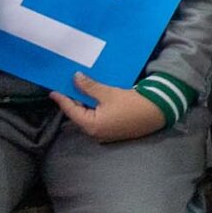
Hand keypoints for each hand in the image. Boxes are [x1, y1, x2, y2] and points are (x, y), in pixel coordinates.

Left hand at [50, 74, 165, 141]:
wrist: (159, 112)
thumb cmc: (132, 104)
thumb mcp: (108, 93)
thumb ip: (89, 87)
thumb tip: (75, 78)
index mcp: (91, 126)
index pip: (71, 111)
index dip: (62, 99)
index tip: (52, 91)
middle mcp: (96, 133)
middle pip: (79, 115)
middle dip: (74, 101)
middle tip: (67, 88)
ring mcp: (105, 134)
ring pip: (88, 117)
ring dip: (85, 105)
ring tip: (80, 91)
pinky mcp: (114, 131)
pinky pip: (98, 119)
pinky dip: (94, 109)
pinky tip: (94, 99)